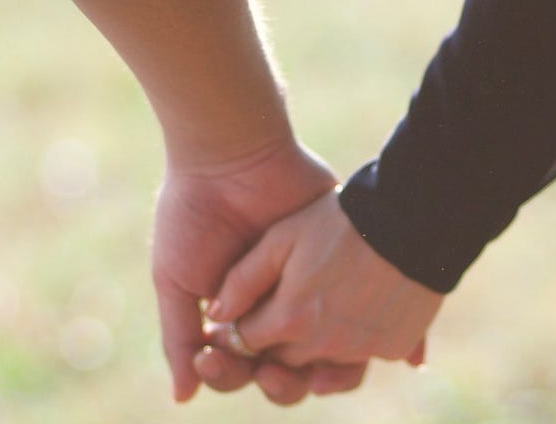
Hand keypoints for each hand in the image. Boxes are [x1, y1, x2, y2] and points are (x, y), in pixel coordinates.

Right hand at [151, 139, 364, 402]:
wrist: (230, 158)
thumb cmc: (193, 218)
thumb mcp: (177, 280)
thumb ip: (179, 337)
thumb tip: (183, 397)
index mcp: (237, 317)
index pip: (241, 367)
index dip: (229, 374)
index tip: (213, 361)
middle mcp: (278, 310)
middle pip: (286, 370)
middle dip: (277, 381)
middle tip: (268, 370)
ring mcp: (315, 292)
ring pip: (328, 354)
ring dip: (321, 372)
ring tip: (309, 368)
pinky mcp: (347, 270)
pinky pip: (369, 315)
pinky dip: (379, 341)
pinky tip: (371, 353)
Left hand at [207, 191, 443, 368]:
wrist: (412, 215)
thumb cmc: (340, 218)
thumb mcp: (282, 237)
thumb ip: (243, 280)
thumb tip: (216, 316)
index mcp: (289, 319)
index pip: (246, 342)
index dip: (238, 330)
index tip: (242, 315)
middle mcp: (324, 344)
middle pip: (282, 360)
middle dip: (273, 344)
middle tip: (279, 313)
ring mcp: (362, 349)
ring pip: (322, 364)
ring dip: (313, 347)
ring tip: (317, 313)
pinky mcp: (394, 347)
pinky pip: (363, 357)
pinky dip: (355, 343)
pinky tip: (355, 312)